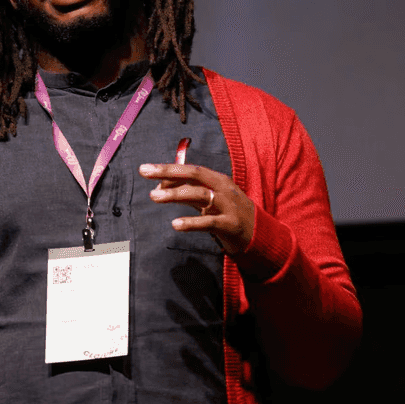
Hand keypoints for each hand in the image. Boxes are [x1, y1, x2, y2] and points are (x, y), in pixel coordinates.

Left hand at [139, 163, 254, 255]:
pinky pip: (208, 222)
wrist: (260, 234)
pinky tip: (175, 224)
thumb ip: (187, 192)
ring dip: (175, 194)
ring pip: (200, 194)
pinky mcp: (230, 225)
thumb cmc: (229, 212)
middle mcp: (223, 188)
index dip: (168, 169)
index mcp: (217, 179)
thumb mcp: (209, 199)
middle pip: (194, 174)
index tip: (146, 170)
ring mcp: (228, 206)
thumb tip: (160, 187)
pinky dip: (191, 222)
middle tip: (144, 171)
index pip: (190, 169)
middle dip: (168, 171)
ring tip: (154, 196)